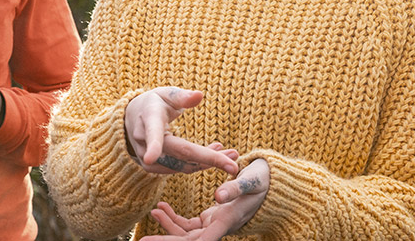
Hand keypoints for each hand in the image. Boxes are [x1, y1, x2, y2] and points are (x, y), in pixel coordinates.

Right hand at [124, 87, 239, 175]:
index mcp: (149, 119)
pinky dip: (199, 165)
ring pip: (182, 165)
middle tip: (233, 165)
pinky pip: (179, 169)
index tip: (150, 157)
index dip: (153, 145)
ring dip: (208, 163)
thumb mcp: (166, 94)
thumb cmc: (154, 103)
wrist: (133, 118)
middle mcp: (145, 141)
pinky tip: (216, 156)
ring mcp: (146, 157)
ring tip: (231, 155)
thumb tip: (199, 95)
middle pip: (178, 154)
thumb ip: (182, 96)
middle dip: (207, 160)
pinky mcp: (152, 168)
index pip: (152, 133)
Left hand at [145, 159, 270, 239]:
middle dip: (166, 240)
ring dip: (168, 224)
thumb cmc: (264, 181)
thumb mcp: (252, 180)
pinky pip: (188, 224)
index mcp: (226, 221)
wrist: (271, 183)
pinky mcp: (211, 218)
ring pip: (186, 233)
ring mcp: (214, 223)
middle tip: (143, 240)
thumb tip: (218, 196)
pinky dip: (173, 217)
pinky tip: (161, 207)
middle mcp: (219, 227)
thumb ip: (236, 187)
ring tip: (154, 210)